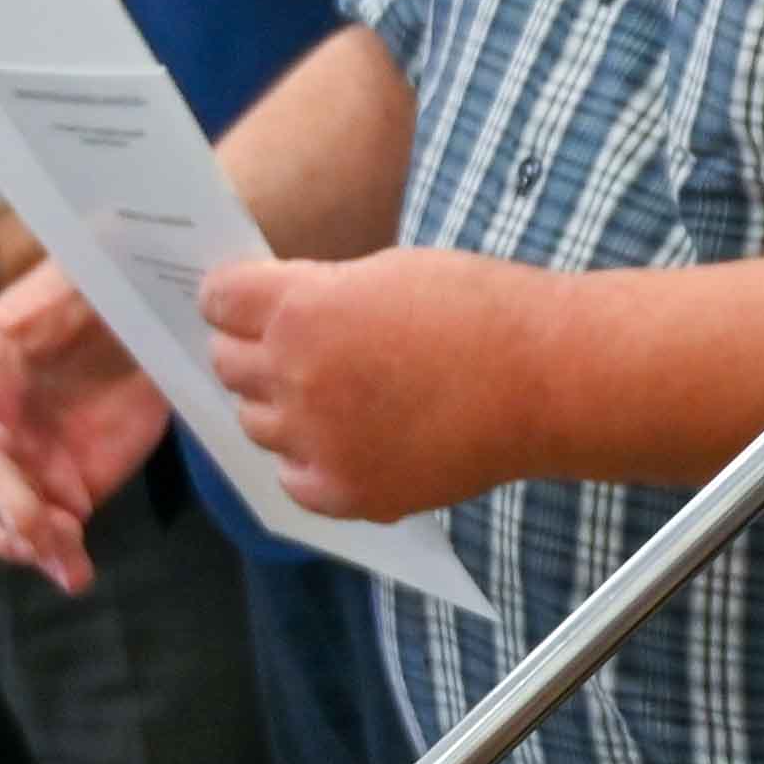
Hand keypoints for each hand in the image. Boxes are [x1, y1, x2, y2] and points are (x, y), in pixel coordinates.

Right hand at [0, 262, 164, 588]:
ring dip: (19, 536)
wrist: (161, 323)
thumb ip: (75, 278)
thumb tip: (96, 245)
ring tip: (58, 544)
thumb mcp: (92, 270)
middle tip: (34, 516)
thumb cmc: (113, 285)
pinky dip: (55, 556)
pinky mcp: (67, 489)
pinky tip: (75, 571)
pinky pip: (46, 533)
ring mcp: (22, 459)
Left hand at [198, 247, 548, 517]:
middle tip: (295, 348)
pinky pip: (292, 478)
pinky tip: (348, 440)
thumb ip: (319, 295)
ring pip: (256, 423)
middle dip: (253, 349)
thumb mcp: (385, 271)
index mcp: (301, 309)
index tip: (245, 304)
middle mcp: (295, 377)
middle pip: (227, 364)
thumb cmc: (479, 309)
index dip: (233, 299)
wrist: (545, 378)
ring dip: (281, 406)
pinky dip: (309, 460)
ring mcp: (318, 441)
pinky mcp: (348, 493)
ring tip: (334, 395)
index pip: (218, 300)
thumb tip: (278, 316)